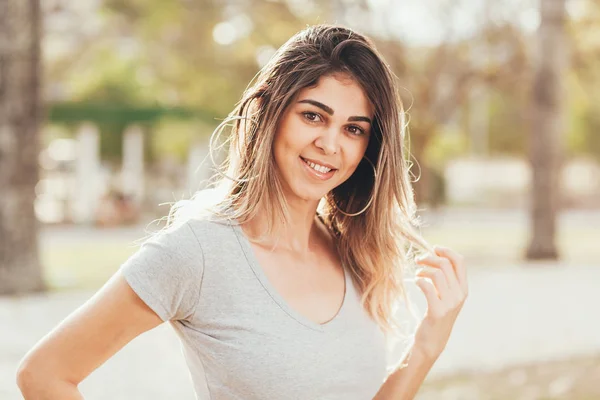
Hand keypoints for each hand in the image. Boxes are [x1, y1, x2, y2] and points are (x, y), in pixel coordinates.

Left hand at [412, 246, 468, 360]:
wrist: (432, 340)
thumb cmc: (436, 313)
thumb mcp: (446, 295)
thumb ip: (446, 278)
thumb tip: (436, 254)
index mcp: (463, 289)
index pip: (460, 261)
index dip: (446, 251)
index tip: (433, 248)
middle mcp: (459, 295)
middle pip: (445, 264)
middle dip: (429, 258)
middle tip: (418, 260)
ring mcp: (450, 304)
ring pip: (437, 274)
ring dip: (423, 269)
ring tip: (417, 273)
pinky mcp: (437, 312)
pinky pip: (427, 287)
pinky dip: (419, 280)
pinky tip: (415, 282)